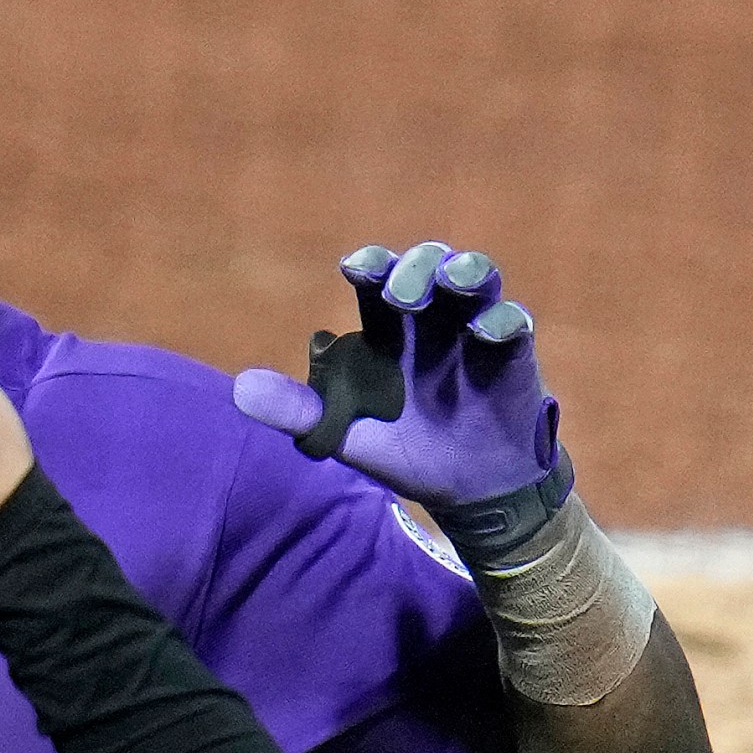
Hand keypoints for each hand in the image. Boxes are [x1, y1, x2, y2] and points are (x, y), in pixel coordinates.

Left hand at [232, 241, 557, 507]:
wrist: (467, 488)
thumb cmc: (405, 450)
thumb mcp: (347, 434)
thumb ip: (298, 411)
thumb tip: (238, 389)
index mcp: (389, 329)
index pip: (377, 278)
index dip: (370, 263)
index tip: (354, 267)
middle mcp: (432, 319)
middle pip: (427, 265)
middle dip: (413, 267)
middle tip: (400, 295)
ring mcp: (475, 330)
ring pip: (477, 277)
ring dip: (464, 271)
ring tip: (451, 283)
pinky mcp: (513, 354)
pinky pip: (514, 322)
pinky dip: (502, 320)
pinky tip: (485, 333)